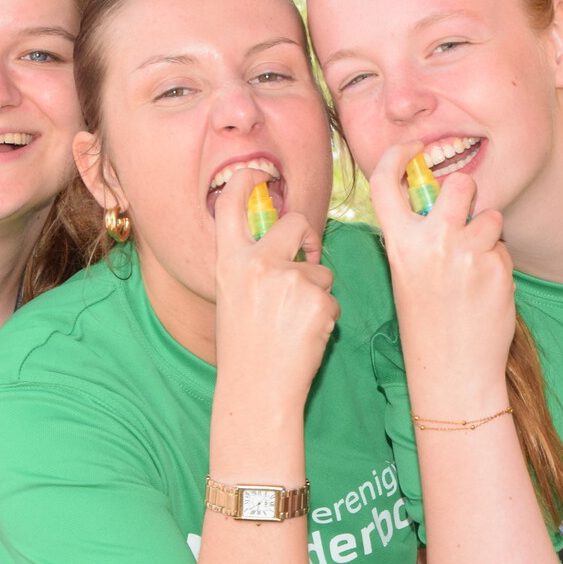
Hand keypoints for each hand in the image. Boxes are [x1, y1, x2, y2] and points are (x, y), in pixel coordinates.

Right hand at [212, 167, 337, 399]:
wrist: (257, 390)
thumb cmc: (245, 348)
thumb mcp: (234, 297)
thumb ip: (252, 265)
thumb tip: (286, 242)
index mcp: (230, 262)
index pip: (230, 205)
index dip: (244, 180)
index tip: (258, 174)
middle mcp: (258, 263)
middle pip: (297, 222)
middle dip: (309, 237)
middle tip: (308, 258)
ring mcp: (290, 279)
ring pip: (322, 269)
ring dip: (317, 292)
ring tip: (294, 324)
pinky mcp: (318, 299)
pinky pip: (332, 298)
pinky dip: (325, 317)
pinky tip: (306, 337)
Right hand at [367, 142, 515, 394]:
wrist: (453, 370)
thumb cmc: (428, 322)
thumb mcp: (407, 273)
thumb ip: (418, 235)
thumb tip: (438, 196)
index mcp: (399, 243)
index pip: (385, 181)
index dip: (398, 154)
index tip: (414, 148)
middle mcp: (432, 242)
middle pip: (460, 183)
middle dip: (469, 191)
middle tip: (466, 212)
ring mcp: (468, 253)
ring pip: (491, 217)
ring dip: (488, 234)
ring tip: (474, 267)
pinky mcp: (498, 267)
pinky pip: (503, 247)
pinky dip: (498, 262)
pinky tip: (485, 290)